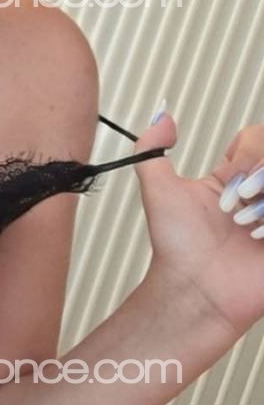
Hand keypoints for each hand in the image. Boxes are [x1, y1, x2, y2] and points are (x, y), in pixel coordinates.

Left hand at [131, 113, 263, 337]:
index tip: (232, 176)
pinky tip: (259, 239)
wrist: (195, 289)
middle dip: (260, 176)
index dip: (249, 152)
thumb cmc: (177, 246)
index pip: (257, 139)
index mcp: (234, 177)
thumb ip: (151, 148)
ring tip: (246, 227)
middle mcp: (259, 194)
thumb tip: (162, 114)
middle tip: (238, 204)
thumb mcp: (157, 188)